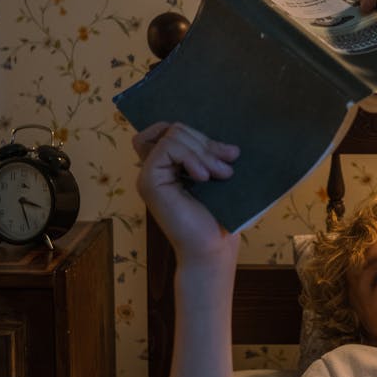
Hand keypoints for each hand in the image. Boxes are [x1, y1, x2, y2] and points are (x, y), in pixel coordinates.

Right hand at [133, 122, 239, 263]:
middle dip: (206, 142)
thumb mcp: (220, 177)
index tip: (226, 153)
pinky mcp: (148, 181)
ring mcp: (149, 174)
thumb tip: (228, 143)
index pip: (172, 128)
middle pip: (175, 128)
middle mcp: (156, 168)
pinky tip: (203, 178)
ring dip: (202, 151)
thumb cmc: (221, 217)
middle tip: (228, 166)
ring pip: (172, 134)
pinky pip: (166, 148)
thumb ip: (214, 155)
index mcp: (171, 166)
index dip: (199, 135)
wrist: (214, 248)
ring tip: (221, 174)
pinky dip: (190, 157)